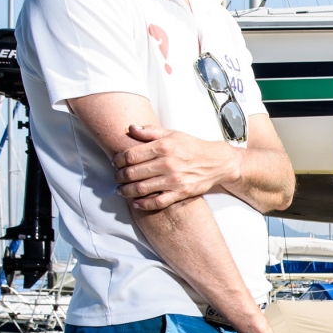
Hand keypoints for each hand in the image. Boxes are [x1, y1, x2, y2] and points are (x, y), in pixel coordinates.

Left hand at [115, 125, 240, 211]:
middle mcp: (167, 163)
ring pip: (141, 189)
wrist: (216, 162)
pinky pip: (157, 202)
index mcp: (163, 147)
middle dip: (120, 176)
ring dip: (127, 191)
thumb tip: (131, 128)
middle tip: (117, 177)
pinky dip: (144, 204)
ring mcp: (174, 180)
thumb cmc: (193, 147)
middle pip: (133, 173)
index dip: (118, 160)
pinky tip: (137, 203)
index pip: (131, 155)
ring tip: (122, 190)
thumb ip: (150, 131)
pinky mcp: (180, 193)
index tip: (115, 162)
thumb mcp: (172, 134)